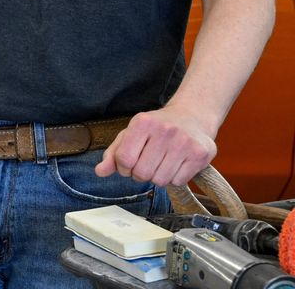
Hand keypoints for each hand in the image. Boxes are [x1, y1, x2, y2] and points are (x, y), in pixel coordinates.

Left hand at [94, 106, 216, 186]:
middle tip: (146, 164)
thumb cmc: (156, 128)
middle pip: (142, 172)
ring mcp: (184, 142)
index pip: (124, 159)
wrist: (192, 117)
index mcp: (143, 122)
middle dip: (140, 174)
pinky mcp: (200, 154)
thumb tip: (100, 171)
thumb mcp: (130, 134)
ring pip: (160, 180)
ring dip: (157, 177)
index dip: (123, 168)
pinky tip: (176, 164)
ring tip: (161, 163)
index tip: (128, 165)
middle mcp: (165, 130)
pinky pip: (178, 181)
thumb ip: (113, 153)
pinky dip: (174, 178)